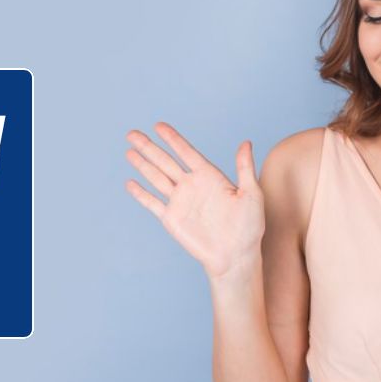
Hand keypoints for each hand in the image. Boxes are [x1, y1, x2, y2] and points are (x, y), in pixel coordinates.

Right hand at [124, 122, 264, 279]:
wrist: (236, 256)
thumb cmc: (249, 227)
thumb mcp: (251, 194)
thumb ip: (244, 168)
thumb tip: (246, 143)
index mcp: (209, 176)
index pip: (186, 152)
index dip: (172, 139)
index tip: (158, 125)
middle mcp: (192, 186)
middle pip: (165, 161)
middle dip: (149, 147)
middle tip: (132, 133)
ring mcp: (180, 202)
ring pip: (156, 178)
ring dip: (142, 165)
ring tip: (129, 151)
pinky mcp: (172, 219)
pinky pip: (153, 203)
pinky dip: (141, 194)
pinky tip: (130, 183)